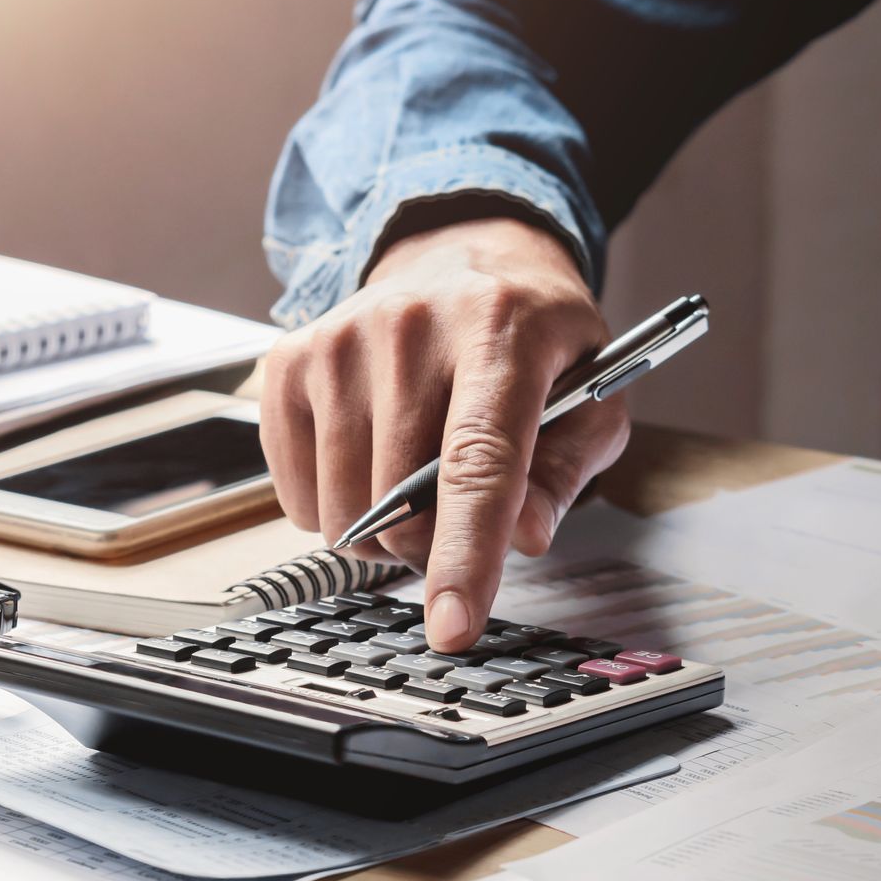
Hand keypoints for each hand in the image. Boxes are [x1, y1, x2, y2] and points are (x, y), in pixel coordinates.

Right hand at [258, 218, 626, 651]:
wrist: (462, 254)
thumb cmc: (535, 338)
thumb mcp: (592, 394)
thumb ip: (568, 468)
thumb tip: (525, 537)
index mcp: (501, 331)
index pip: (478, 462)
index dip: (467, 555)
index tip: (453, 627)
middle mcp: (410, 326)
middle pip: (403, 503)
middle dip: (435, 543)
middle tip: (462, 511)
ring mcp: (339, 341)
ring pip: (344, 509)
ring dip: (384, 529)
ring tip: (417, 479)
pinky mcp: (288, 361)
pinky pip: (296, 494)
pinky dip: (335, 506)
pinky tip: (370, 459)